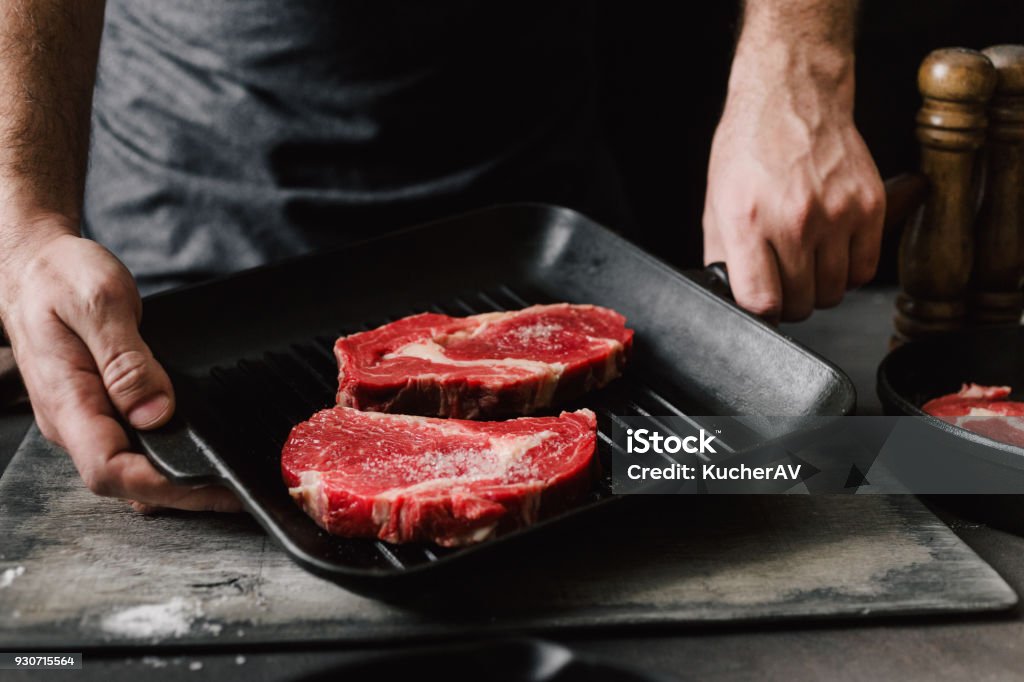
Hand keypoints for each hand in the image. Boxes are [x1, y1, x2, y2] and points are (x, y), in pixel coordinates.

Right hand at [0, 218, 240, 512]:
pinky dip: (170, 457)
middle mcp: (75, 421)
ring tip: (227, 481)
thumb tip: (154, 412)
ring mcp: (87, 419)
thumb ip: (126, 360)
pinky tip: (200, 455)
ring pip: (132, 469)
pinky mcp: (101, 410)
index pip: (108, 470)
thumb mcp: (99, 303)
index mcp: (68, 401)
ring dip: (179, 482)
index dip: (161, 486)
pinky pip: (135, 447)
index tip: (210, 485)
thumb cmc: (59, 278)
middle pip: (126, 483)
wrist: (35, 266)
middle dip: (182, 493)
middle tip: (236, 492)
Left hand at [702, 45, 884, 322]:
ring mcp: (836, 214)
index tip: (761, 303)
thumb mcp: (716, 201)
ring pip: (833, 292)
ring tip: (806, 263)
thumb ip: (723, 254)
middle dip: (789, 301)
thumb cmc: (750, 148)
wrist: (793, 97)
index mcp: (748, 220)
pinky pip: (864, 270)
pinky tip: (831, 253)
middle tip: (783, 281)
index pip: (761, 301)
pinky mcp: (869, 206)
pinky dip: (848, 272)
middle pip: (801, 302)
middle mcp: (794, 219)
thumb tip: (732, 296)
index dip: (760, 311)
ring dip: (818, 289)